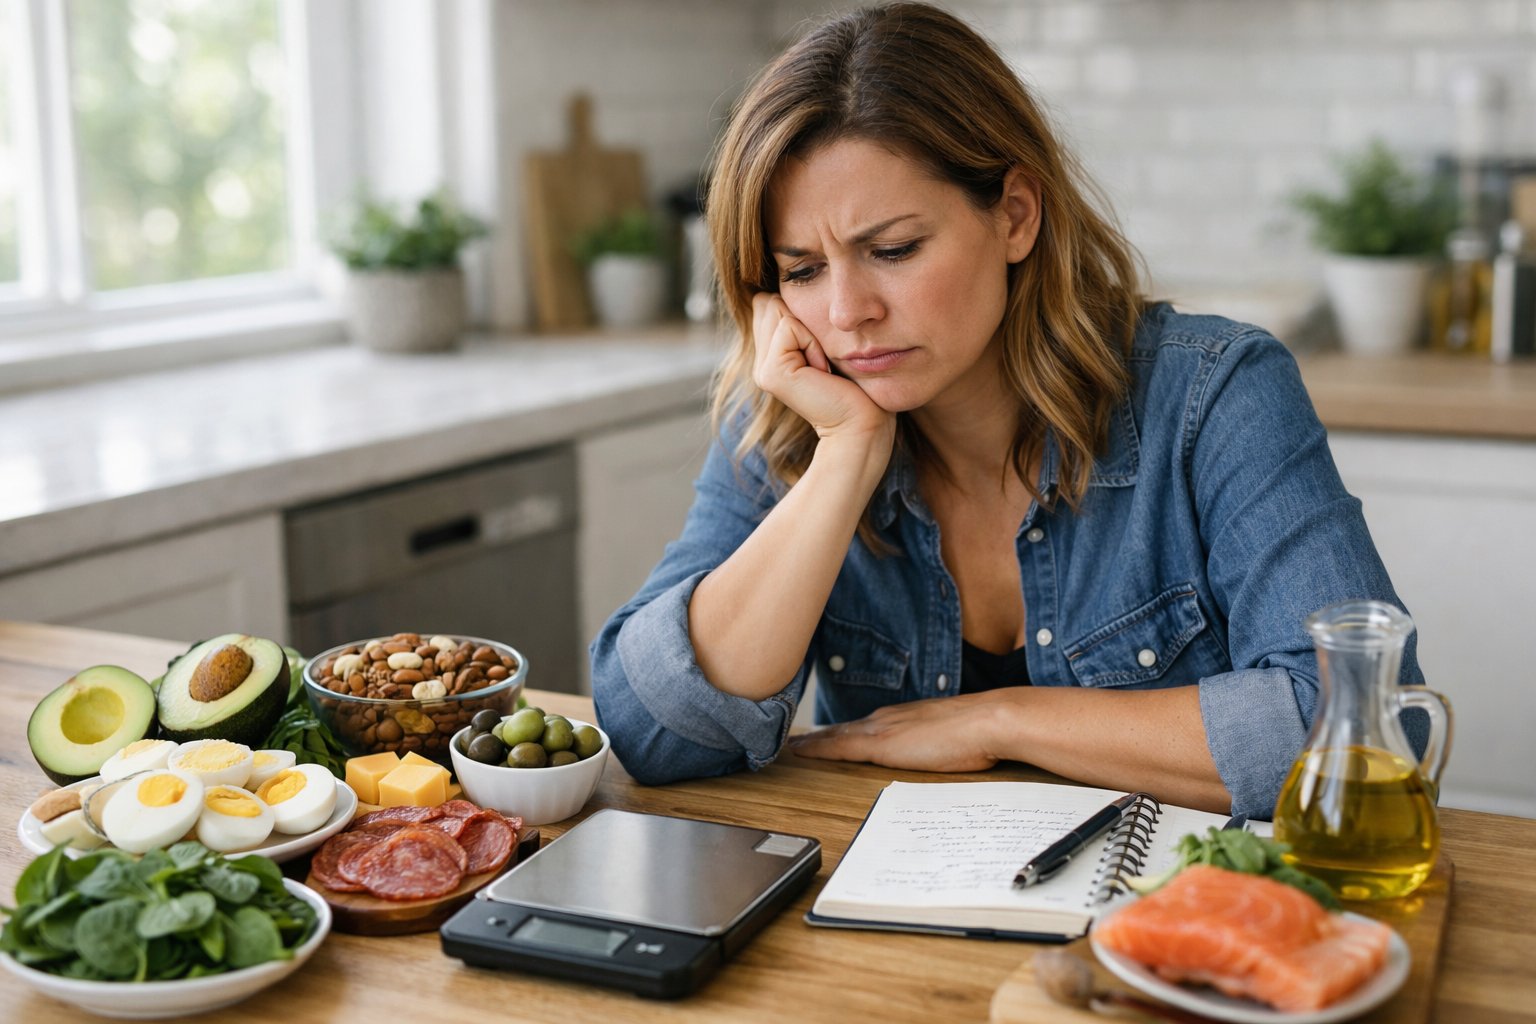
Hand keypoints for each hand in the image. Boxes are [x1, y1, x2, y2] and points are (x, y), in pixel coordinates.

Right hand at [752, 293, 891, 442]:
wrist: (861, 425)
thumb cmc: (855, 386)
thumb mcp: (823, 345)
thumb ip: (800, 322)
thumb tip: (785, 289)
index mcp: (769, 355)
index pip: (767, 302)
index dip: (798, 314)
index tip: (820, 350)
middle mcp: (760, 362)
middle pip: (768, 302)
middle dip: (801, 319)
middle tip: (821, 359)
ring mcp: (762, 369)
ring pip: (776, 308)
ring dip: (809, 330)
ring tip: (821, 365)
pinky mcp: (772, 374)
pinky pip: (789, 326)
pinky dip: (812, 342)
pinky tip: (822, 370)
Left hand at [787, 692, 1014, 772]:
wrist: (988, 721)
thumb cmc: (979, 732)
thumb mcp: (954, 738)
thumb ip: (940, 743)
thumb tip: (944, 752)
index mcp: (903, 717)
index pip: (863, 727)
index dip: (840, 733)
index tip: (821, 738)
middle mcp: (886, 718)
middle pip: (843, 729)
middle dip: (818, 736)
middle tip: (793, 742)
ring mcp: (880, 728)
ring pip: (834, 735)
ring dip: (811, 741)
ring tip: (788, 746)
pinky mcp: (879, 743)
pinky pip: (837, 745)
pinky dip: (815, 748)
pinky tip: (796, 751)